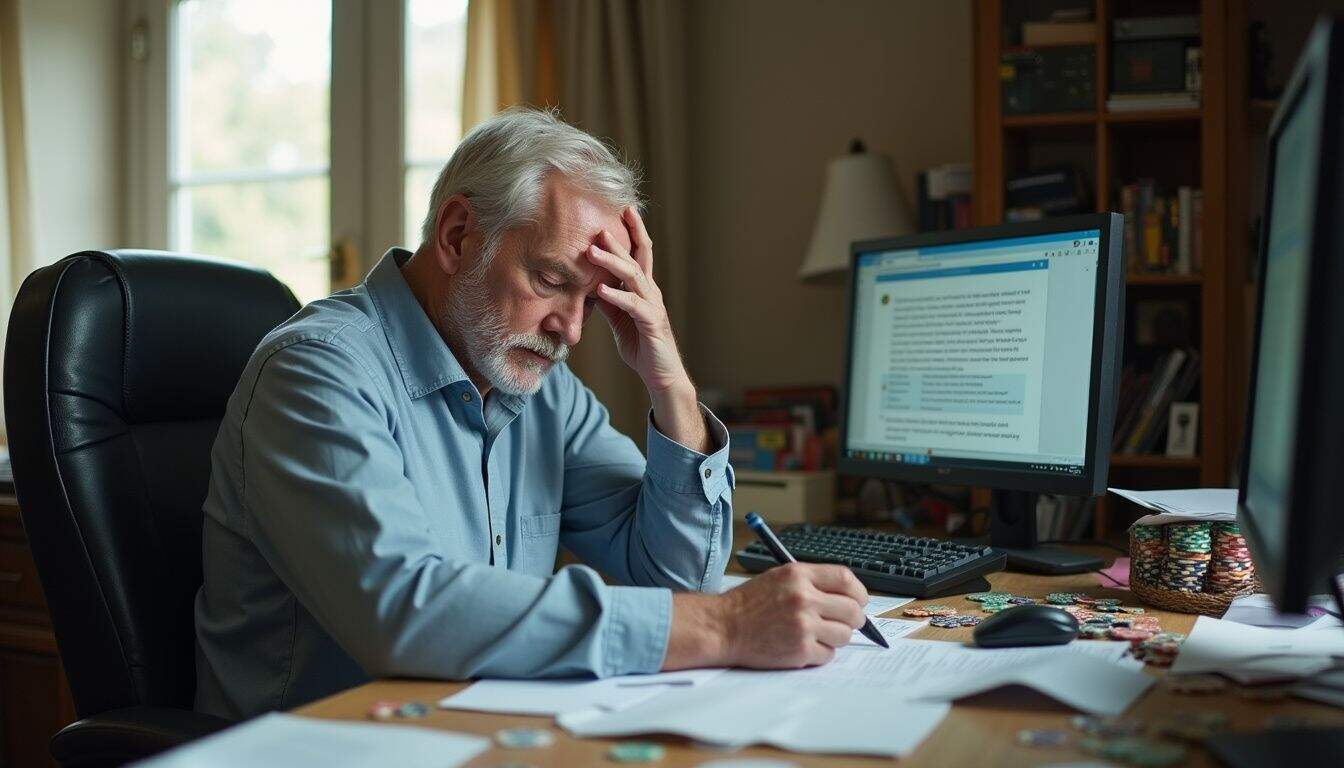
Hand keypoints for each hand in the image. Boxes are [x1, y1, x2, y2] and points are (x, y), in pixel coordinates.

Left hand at [586, 207, 688, 395]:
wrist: (661, 376)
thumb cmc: (642, 347)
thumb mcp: (619, 321)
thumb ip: (609, 302)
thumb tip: (591, 286)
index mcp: (644, 290)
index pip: (639, 255)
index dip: (632, 232)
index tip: (622, 211)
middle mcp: (651, 293)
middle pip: (639, 258)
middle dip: (622, 237)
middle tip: (603, 221)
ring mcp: (653, 306)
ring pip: (634, 276)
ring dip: (613, 261)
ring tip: (593, 250)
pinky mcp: (651, 323)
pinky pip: (633, 305)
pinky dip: (616, 296)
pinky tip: (601, 288)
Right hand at [662, 564, 868, 670]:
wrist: (723, 627)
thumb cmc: (748, 603)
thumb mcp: (779, 577)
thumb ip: (812, 582)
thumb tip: (847, 596)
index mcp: (799, 575)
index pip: (846, 580)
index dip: (858, 592)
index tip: (858, 600)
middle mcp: (804, 599)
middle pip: (852, 611)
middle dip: (853, 619)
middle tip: (844, 622)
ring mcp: (803, 626)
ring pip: (844, 635)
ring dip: (836, 637)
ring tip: (817, 635)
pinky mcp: (799, 650)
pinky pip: (829, 655)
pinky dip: (821, 654)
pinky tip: (804, 646)